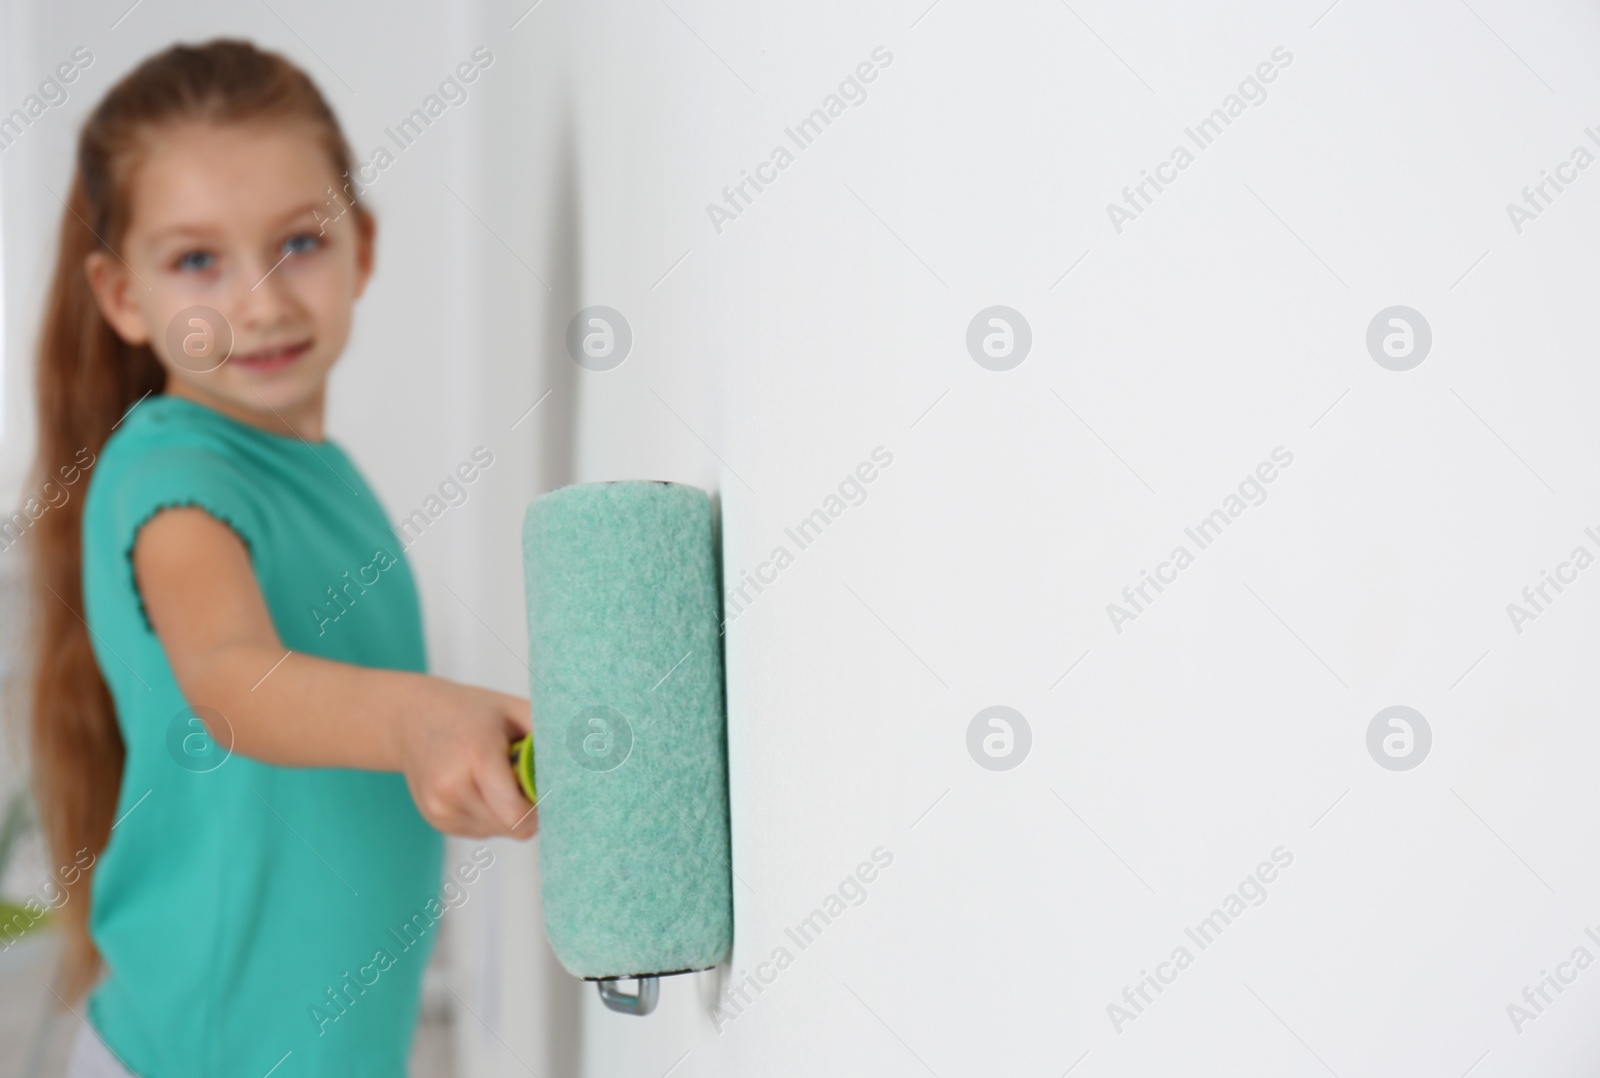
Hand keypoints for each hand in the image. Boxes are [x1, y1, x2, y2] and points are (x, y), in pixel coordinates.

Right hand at [394, 678, 538, 839]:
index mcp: (476, 756)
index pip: (516, 813)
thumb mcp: (513, 709)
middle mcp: (452, 788)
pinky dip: (491, 815)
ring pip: (498, 831)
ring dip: (509, 813)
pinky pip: (481, 831)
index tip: (547, 789)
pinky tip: (481, 787)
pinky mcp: (436, 820)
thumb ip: (547, 735)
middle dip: (528, 809)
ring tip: (498, 778)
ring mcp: (440, 808)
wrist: (411, 718)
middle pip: (511, 826)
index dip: (540, 808)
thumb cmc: (470, 711)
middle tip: (524, 778)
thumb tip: (585, 759)